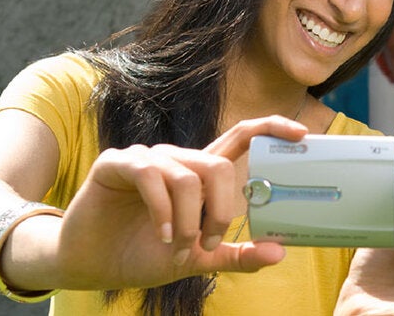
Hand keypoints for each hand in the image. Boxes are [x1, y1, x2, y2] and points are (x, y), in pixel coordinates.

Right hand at [52, 116, 305, 289]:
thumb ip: (237, 255)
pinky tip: (162, 235)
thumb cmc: (144, 255)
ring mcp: (147, 158)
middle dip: (221, 211)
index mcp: (199, 174)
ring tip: (179, 246)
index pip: (241, 137)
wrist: (91, 265)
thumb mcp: (199, 260)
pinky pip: (151, 175)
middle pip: (219, 165)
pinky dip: (163, 210)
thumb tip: (280, 252)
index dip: (271, 128)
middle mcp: (177, 160)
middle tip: (208, 243)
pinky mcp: (117, 163)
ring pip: (188, 176)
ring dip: (189, 220)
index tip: (302, 133)